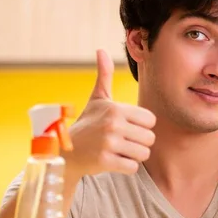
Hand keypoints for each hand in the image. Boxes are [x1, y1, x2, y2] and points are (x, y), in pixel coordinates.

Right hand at [65, 49, 155, 177]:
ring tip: (118, 150)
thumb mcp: (97, 99)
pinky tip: (113, 160)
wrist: (66, 151)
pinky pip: (133, 167)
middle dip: (139, 142)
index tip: (128, 127)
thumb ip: (104, 76)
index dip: (142, 126)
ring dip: (134, 155)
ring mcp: (109, 144)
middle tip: (122, 141)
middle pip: (150, 138)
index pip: (151, 120)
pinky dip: (126, 166)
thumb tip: (101, 50)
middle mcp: (113, 124)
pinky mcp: (105, 162)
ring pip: (144, 154)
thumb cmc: (87, 123)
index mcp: (115, 108)